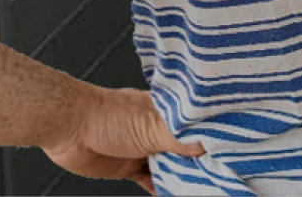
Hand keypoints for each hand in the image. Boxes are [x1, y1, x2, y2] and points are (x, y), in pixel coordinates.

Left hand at [39, 85, 204, 194]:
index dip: (214, 143)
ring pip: (171, 168)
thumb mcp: (153, 126)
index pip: (199, 129)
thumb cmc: (108, 116)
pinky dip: (162, 189)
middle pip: (187, 152)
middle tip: (220, 181)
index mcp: (167, 113)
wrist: (69, 127)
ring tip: (201, 190)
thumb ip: (182, 138)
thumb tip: (212, 143)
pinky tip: (173, 195)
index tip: (232, 158)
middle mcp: (158, 129)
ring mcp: (144, 149)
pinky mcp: (130, 166)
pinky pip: (152, 181)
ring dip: (182, 180)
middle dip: (201, 166)